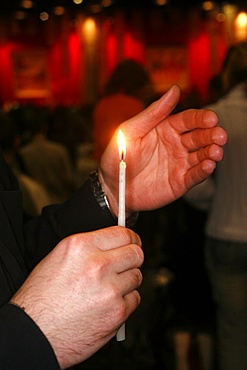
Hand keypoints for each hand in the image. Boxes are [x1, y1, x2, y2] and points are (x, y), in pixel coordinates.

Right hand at [10, 227, 142, 368]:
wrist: (35, 333)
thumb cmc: (41, 299)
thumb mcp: (58, 258)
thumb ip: (88, 247)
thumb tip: (112, 244)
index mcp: (80, 246)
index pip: (122, 233)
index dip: (131, 238)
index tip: (132, 242)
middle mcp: (97, 265)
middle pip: (136, 253)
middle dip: (133, 258)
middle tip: (126, 264)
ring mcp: (109, 289)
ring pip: (137, 276)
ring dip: (127, 281)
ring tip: (108, 288)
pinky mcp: (117, 312)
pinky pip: (134, 299)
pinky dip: (125, 301)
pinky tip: (107, 304)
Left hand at [99, 85, 227, 214]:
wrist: (112, 188)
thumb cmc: (118, 157)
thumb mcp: (131, 131)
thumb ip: (153, 112)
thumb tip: (174, 90)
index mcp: (166, 129)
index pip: (189, 120)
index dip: (201, 118)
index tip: (211, 118)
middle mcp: (177, 145)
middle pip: (200, 137)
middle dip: (212, 135)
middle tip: (220, 135)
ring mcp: (179, 164)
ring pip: (202, 155)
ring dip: (212, 152)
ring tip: (216, 151)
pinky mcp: (180, 182)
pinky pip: (195, 176)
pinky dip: (204, 171)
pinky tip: (208, 165)